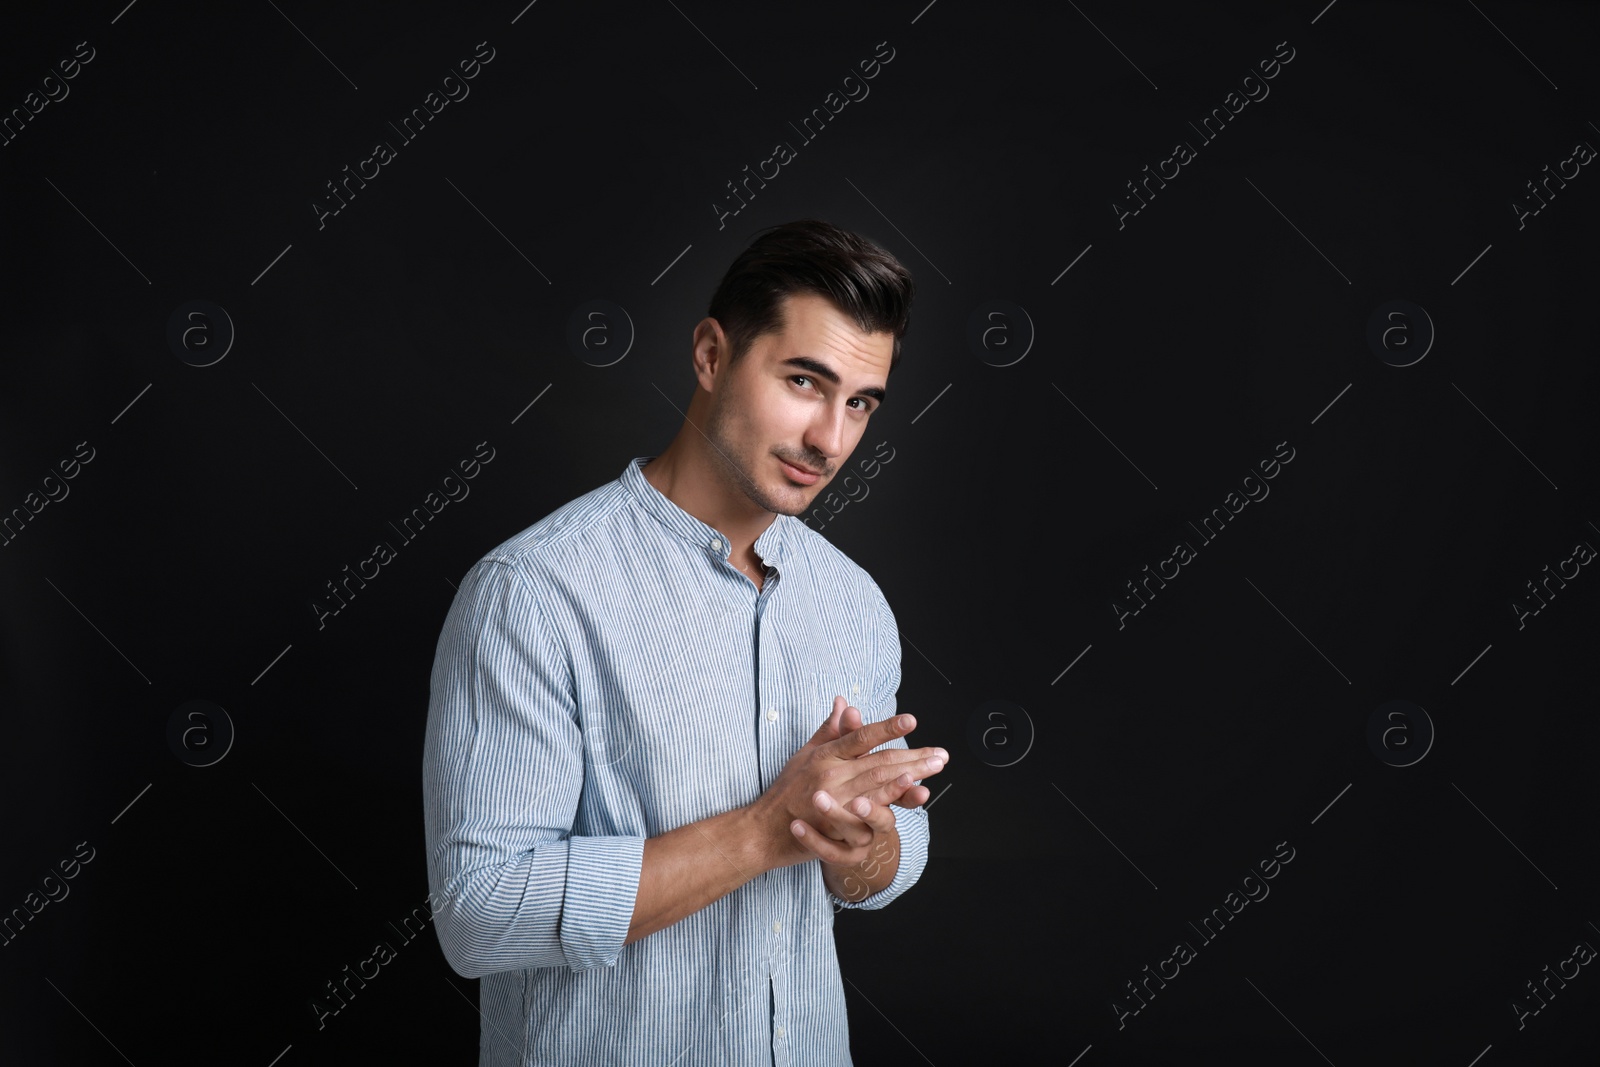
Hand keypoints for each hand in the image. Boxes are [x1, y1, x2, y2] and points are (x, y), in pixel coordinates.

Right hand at [752, 697, 947, 869]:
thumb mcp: (805, 754)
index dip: (887, 728)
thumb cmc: (786, 790)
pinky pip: (870, 814)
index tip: (912, 720)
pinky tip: (911, 795)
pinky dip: (892, 802)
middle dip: (913, 756)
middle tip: (940, 754)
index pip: (860, 737)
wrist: (764, 830)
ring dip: (911, 776)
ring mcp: (835, 801)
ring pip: (879, 784)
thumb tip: (844, 702)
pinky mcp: (838, 826)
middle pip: (879, 762)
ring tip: (933, 769)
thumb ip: (830, 730)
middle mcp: (831, 775)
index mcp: (825, 755)